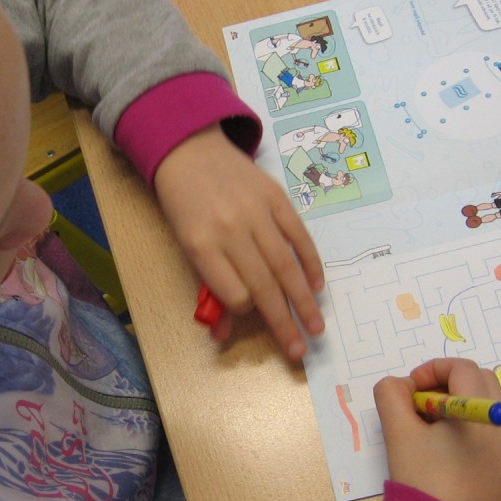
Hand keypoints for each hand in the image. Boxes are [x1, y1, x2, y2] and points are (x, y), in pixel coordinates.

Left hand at [154, 124, 324, 359]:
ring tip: (316, 327)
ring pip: (285, 265)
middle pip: (263, 285)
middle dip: (284, 322)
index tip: (253, 317)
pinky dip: (310, 262)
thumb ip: (208, 287)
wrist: (189, 150)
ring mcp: (256, 212)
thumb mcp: (185, 246)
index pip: (233, 292)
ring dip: (303, 301)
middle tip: (300, 351)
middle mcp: (230, 230)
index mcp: (201, 245)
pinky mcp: (276, 196)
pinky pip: (298, 235)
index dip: (246, 311)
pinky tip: (316, 286)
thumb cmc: (184, 205)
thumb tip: (221, 334)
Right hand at [373, 358, 500, 500]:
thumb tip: (400, 386)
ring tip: (426, 426)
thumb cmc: (424, 482)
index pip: (461, 368)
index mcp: (484, 413)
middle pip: (477, 380)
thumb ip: (391, 395)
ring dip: (453, 400)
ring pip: (482, 401)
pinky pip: (486, 425)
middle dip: (444, 383)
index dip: (429, 370)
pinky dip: (463, 420)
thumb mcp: (398, 433)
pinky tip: (439, 445)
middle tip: (417, 405)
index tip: (407, 391)